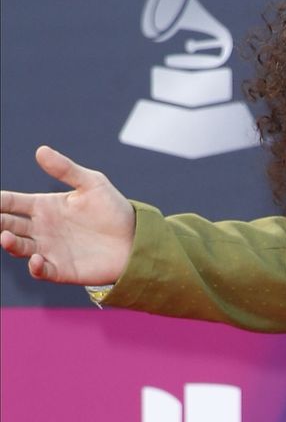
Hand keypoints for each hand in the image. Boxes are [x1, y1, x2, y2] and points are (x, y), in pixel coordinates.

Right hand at [0, 146, 135, 286]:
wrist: (136, 240)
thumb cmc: (114, 209)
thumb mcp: (92, 184)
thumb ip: (66, 169)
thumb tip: (40, 150)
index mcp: (44, 206)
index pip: (11, 202)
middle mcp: (42, 228)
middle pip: (9, 225)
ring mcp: (50, 249)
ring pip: (20, 247)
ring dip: (10, 243)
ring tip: (5, 238)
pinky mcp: (63, 269)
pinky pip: (42, 270)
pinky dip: (36, 267)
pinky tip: (36, 260)